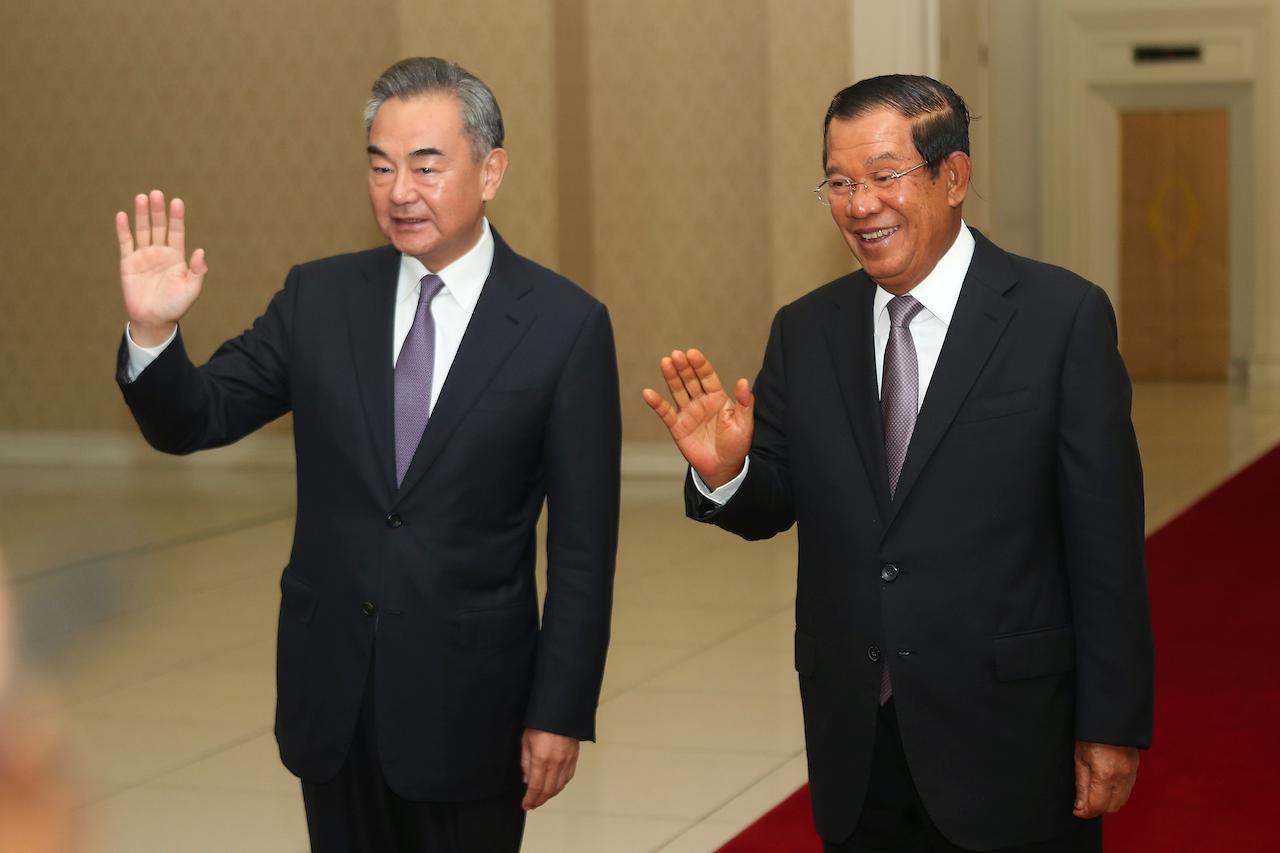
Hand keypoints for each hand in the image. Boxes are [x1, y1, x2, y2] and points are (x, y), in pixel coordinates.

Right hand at [115, 190, 207, 345]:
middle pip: (159, 227)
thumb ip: (197, 271)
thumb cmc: (175, 306)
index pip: (177, 232)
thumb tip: (200, 251)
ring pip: (142, 231)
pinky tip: (122, 215)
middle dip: (158, 211)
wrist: (153, 320)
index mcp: (177, 257)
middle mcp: (160, 253)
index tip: (177, 201)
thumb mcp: (191, 290)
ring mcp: (143, 256)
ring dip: (142, 215)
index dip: (177, 217)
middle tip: (156, 193)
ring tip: (142, 197)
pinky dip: (123, 229)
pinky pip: (125, 243)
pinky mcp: (128, 262)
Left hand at [520, 729, 578, 809]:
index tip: (525, 805)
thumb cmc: (541, 723)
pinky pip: (568, 777)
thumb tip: (527, 780)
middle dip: (539, 801)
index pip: (536, 788)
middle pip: (548, 791)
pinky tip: (554, 786)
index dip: (530, 800)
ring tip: (541, 797)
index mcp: (541, 759)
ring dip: (550, 795)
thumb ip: (526, 763)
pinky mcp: (574, 758)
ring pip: (559, 786)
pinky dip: (560, 785)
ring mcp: (567, 761)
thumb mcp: (526, 741)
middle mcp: (556, 763)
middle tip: (532, 804)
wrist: (560, 711)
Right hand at [642, 349, 753, 488]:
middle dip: (683, 367)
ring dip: (671, 377)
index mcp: (717, 398)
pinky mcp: (677, 426)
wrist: (723, 468)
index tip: (693, 354)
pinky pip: (665, 412)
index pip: (708, 377)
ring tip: (665, 363)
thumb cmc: (736, 445)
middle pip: (690, 380)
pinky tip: (648, 393)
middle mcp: (701, 402)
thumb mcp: (744, 424)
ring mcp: (688, 413)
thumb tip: (743, 381)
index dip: (700, 365)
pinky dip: (656, 403)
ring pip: (677, 391)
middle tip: (676, 355)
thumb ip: (744, 403)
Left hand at [1073, 741, 1138, 817]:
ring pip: (1121, 802)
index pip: (1097, 805)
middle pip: (1111, 807)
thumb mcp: (1080, 759)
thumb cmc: (1091, 737)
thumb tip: (1080, 807)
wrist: (1110, 721)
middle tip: (1083, 804)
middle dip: (1096, 809)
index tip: (1077, 811)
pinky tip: (1105, 788)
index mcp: (1104, 774)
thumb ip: (1081, 785)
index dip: (1085, 812)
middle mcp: (1121, 778)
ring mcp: (1131, 775)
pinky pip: (1127, 792)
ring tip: (1093, 796)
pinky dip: (1116, 795)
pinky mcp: (1135, 771)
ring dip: (1107, 804)